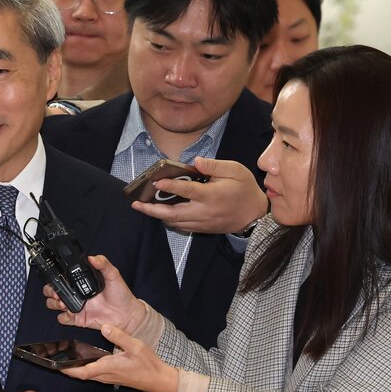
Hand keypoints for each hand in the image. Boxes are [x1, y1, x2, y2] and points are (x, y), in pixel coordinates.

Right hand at [46, 254, 144, 332]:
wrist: (126, 315)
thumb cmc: (121, 295)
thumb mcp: (113, 275)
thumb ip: (104, 264)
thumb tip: (93, 258)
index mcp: (82, 283)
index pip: (62, 279)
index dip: (56, 279)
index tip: (57, 280)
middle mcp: (77, 294)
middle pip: (53, 292)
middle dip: (51, 292)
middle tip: (57, 294)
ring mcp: (76, 307)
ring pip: (54, 305)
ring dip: (54, 304)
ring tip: (63, 303)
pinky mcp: (78, 319)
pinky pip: (63, 319)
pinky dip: (63, 317)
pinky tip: (70, 313)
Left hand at [62, 324, 180, 391]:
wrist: (158, 379)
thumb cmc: (148, 364)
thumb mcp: (136, 346)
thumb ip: (119, 336)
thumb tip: (104, 327)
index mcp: (108, 367)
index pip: (83, 371)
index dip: (68, 370)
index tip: (56, 365)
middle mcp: (105, 375)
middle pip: (80, 375)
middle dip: (66, 369)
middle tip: (54, 360)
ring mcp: (108, 377)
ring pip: (86, 375)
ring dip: (74, 369)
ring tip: (64, 358)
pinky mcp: (111, 377)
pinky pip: (93, 374)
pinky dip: (84, 368)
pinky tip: (82, 360)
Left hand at [131, 157, 267, 234]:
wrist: (255, 213)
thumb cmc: (245, 189)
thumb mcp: (235, 170)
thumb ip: (214, 165)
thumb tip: (195, 162)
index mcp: (211, 195)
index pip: (186, 191)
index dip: (170, 187)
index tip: (156, 182)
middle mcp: (203, 211)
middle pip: (173, 214)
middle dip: (152, 210)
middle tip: (136, 204)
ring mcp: (202, 223)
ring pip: (174, 222)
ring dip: (157, 216)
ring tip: (143, 207)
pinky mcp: (202, 228)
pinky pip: (181, 226)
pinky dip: (169, 221)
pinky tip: (160, 213)